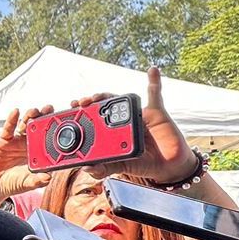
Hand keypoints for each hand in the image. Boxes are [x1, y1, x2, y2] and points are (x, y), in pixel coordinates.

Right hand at [0, 107, 53, 195]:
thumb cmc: (14, 183)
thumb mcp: (28, 183)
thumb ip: (37, 181)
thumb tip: (48, 177)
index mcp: (38, 152)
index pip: (49, 137)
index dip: (55, 128)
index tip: (62, 120)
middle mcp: (29, 144)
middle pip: (38, 126)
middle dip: (44, 116)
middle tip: (50, 109)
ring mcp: (17, 141)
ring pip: (25, 124)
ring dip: (30, 115)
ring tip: (34, 111)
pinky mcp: (4, 140)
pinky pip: (8, 128)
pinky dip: (11, 119)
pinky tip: (16, 112)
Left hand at [74, 68, 194, 184]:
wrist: (167, 166)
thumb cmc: (142, 163)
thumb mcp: (120, 167)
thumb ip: (104, 168)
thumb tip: (86, 168)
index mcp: (111, 131)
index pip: (93, 118)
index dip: (82, 111)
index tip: (71, 107)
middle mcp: (121, 120)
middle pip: (103, 104)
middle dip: (90, 101)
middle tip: (81, 103)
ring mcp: (137, 115)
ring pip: (121, 99)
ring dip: (108, 95)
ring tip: (98, 96)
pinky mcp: (155, 113)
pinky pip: (155, 95)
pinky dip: (155, 82)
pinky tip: (152, 71)